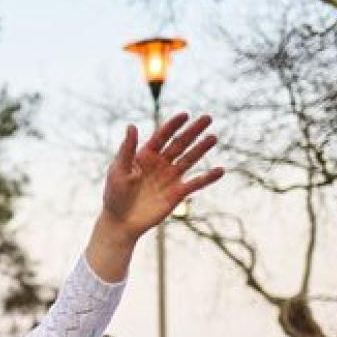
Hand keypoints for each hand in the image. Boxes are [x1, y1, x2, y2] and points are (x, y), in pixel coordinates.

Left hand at [100, 113, 222, 241]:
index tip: (185, 115)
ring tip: (213, 138)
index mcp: (145, 155)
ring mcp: (170, 178)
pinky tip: (221, 170)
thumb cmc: (115, 195)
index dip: (173, 125)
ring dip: (201, 149)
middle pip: (179, 144)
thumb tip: (131, 125)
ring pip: (189, 160)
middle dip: (193, 131)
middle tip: (207, 118)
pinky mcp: (177, 194)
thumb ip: (127, 149)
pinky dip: (207, 178)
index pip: (162, 136)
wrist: (121, 222)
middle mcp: (160, 163)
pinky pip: (195, 184)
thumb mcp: (118, 170)